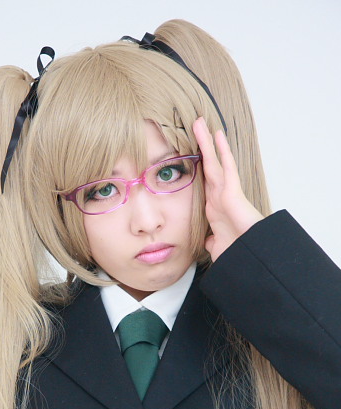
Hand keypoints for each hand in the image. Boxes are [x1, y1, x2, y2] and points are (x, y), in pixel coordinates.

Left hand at [192, 116, 263, 261]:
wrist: (248, 257)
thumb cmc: (237, 252)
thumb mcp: (217, 247)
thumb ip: (211, 241)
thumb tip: (209, 241)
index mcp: (214, 208)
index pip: (203, 183)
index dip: (197, 167)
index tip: (189, 155)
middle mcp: (219, 197)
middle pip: (207, 166)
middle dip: (200, 147)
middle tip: (193, 128)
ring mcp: (226, 192)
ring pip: (214, 161)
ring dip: (206, 143)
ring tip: (199, 123)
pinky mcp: (233, 191)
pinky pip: (227, 167)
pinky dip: (222, 151)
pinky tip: (218, 135)